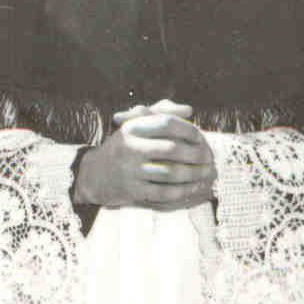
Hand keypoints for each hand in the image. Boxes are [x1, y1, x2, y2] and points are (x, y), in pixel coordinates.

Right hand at [76, 103, 215, 212]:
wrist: (94, 175)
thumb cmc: (124, 147)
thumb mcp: (136, 125)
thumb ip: (161, 113)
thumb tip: (188, 110)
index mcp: (131, 128)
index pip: (166, 123)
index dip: (187, 130)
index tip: (200, 137)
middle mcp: (129, 148)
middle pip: (172, 149)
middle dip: (196, 154)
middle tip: (209, 158)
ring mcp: (130, 171)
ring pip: (170, 173)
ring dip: (194, 174)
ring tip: (206, 173)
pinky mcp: (132, 191)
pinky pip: (164, 193)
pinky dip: (182, 191)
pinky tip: (193, 187)